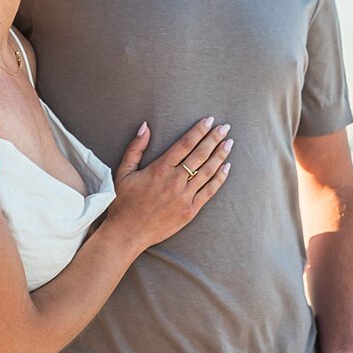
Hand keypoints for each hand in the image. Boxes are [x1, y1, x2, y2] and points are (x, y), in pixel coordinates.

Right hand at [106, 117, 232, 250]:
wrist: (128, 232)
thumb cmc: (123, 202)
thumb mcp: (123, 172)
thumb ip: (135, 148)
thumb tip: (145, 126)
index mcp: (159, 169)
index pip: (184, 144)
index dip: (198, 131)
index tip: (209, 120)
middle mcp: (175, 181)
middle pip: (200, 155)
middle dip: (214, 139)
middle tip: (225, 127)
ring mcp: (185, 196)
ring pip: (208, 171)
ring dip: (220, 155)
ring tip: (229, 143)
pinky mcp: (190, 210)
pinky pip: (209, 191)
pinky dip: (219, 178)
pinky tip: (226, 167)